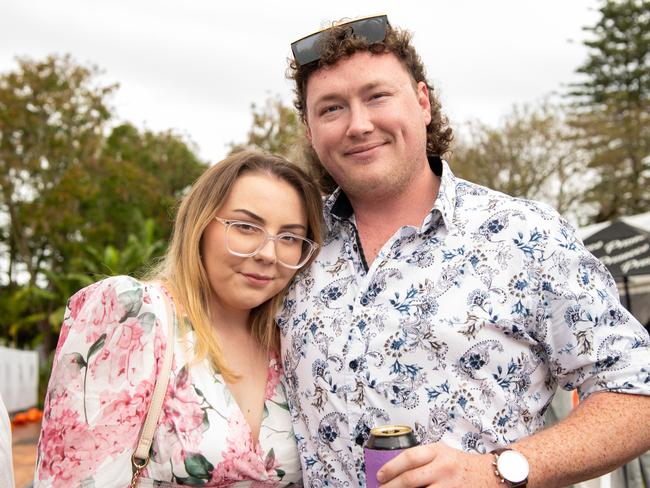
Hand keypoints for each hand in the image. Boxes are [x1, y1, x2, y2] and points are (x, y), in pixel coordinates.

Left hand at [376, 443, 500, 487]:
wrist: (491, 474)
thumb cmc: (461, 464)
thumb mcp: (442, 453)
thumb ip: (422, 459)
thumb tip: (396, 470)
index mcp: (437, 451)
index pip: (409, 458)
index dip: (391, 468)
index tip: (380, 476)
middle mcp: (443, 467)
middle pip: (410, 479)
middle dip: (391, 487)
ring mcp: (449, 484)